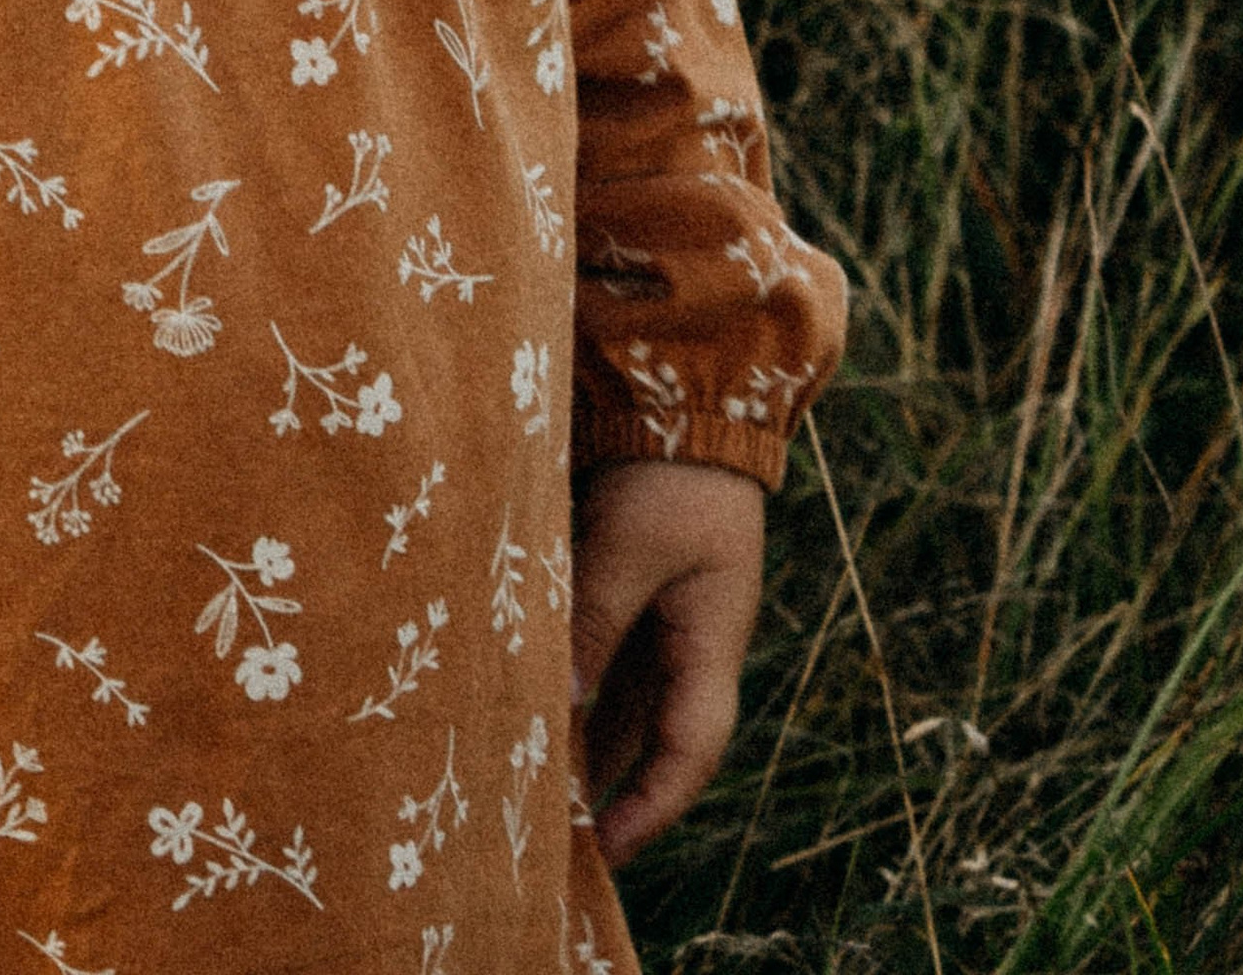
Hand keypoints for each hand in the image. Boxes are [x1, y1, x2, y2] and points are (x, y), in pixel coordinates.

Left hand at [570, 459, 763, 867]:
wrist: (685, 389)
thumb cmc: (668, 471)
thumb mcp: (629, 547)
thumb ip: (592, 619)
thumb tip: (554, 700)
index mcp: (710, 640)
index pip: (687, 749)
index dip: (649, 805)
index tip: (605, 852)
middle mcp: (692, 637)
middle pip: (652, 732)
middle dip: (609, 785)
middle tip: (553, 833)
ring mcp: (665, 608)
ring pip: (624, 695)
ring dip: (586, 737)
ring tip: (533, 781)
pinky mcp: (633, 576)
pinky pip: (606, 650)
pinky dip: (574, 681)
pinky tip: (531, 696)